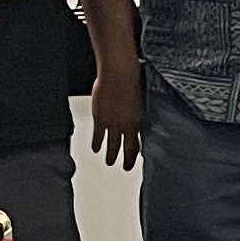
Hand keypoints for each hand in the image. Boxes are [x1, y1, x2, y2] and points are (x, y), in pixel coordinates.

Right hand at [90, 55, 145, 172]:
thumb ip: (141, 110)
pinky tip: (96, 149)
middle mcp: (127, 125)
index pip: (141, 142)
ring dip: (111, 155)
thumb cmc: (133, 79)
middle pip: (128, 148)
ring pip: (113, 145)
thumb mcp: (143, 98)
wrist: (119, 73)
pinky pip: (98, 136)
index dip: (141, 151)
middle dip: (127, 160)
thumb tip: (141, 114)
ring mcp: (113, 124)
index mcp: (140, 120)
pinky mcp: (100, 119)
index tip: (141, 157)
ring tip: (110, 162)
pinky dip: (97, 144)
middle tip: (126, 167)